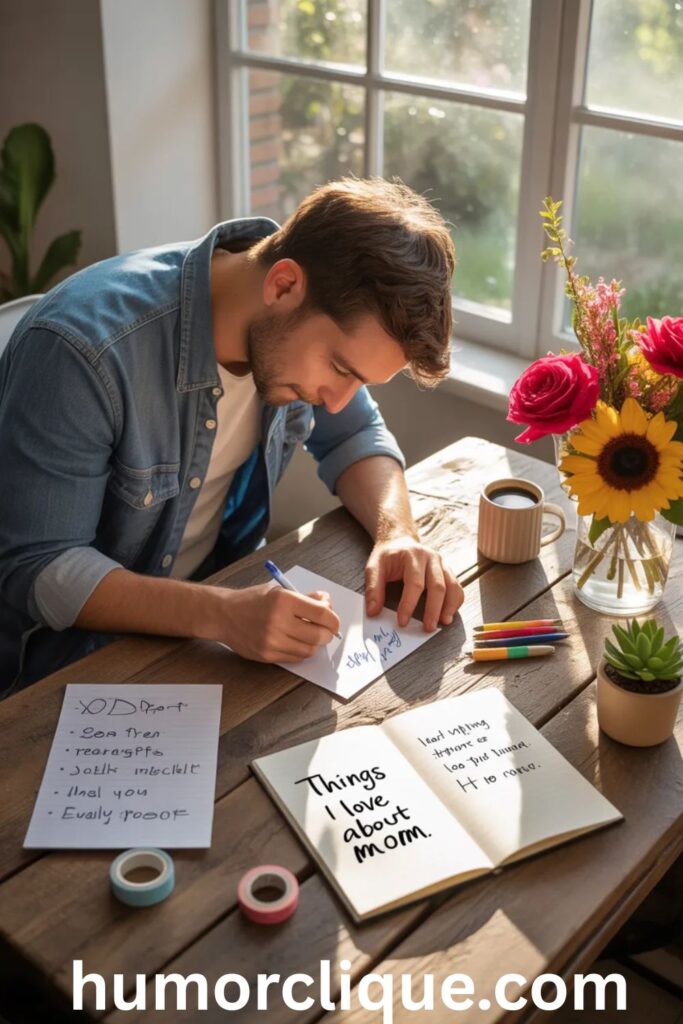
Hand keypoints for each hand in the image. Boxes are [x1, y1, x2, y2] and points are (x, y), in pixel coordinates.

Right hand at [212, 584, 340, 662]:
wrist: (224, 615)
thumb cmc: (253, 600)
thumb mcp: (279, 591)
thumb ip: (305, 598)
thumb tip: (328, 604)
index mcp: (283, 600)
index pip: (322, 613)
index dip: (333, 618)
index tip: (333, 619)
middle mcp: (278, 621)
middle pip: (319, 635)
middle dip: (328, 633)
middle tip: (325, 629)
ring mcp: (272, 641)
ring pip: (309, 650)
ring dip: (315, 643)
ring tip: (309, 634)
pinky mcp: (267, 655)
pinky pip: (295, 657)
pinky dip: (301, 650)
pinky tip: (296, 641)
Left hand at [364, 536, 463, 631]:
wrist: (399, 540)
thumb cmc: (388, 556)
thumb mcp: (374, 567)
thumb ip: (373, 589)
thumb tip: (373, 612)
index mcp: (412, 555)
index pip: (414, 583)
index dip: (409, 604)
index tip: (402, 622)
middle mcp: (431, 558)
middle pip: (437, 586)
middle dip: (433, 609)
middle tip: (428, 627)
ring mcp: (442, 563)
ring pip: (451, 586)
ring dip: (449, 606)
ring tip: (444, 622)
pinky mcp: (447, 570)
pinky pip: (456, 587)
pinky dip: (455, 602)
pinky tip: (448, 614)